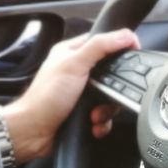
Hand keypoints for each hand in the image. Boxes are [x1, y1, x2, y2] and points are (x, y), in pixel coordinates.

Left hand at [2, 29, 138, 162]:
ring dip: (105, 110)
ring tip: (94, 115)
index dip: (120, 45)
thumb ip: (99, 47)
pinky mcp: (83, 111)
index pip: (102, 41)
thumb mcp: (74, 65)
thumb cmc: (45, 97)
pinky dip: (101, 123)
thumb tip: (124, 35)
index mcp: (71, 53)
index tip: (135, 52)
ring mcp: (80, 93)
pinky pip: (104, 116)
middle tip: (106, 95)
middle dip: (112, 89)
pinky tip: (92, 125)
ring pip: (110, 97)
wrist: (33, 132)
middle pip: (111, 73)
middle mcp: (76, 71)